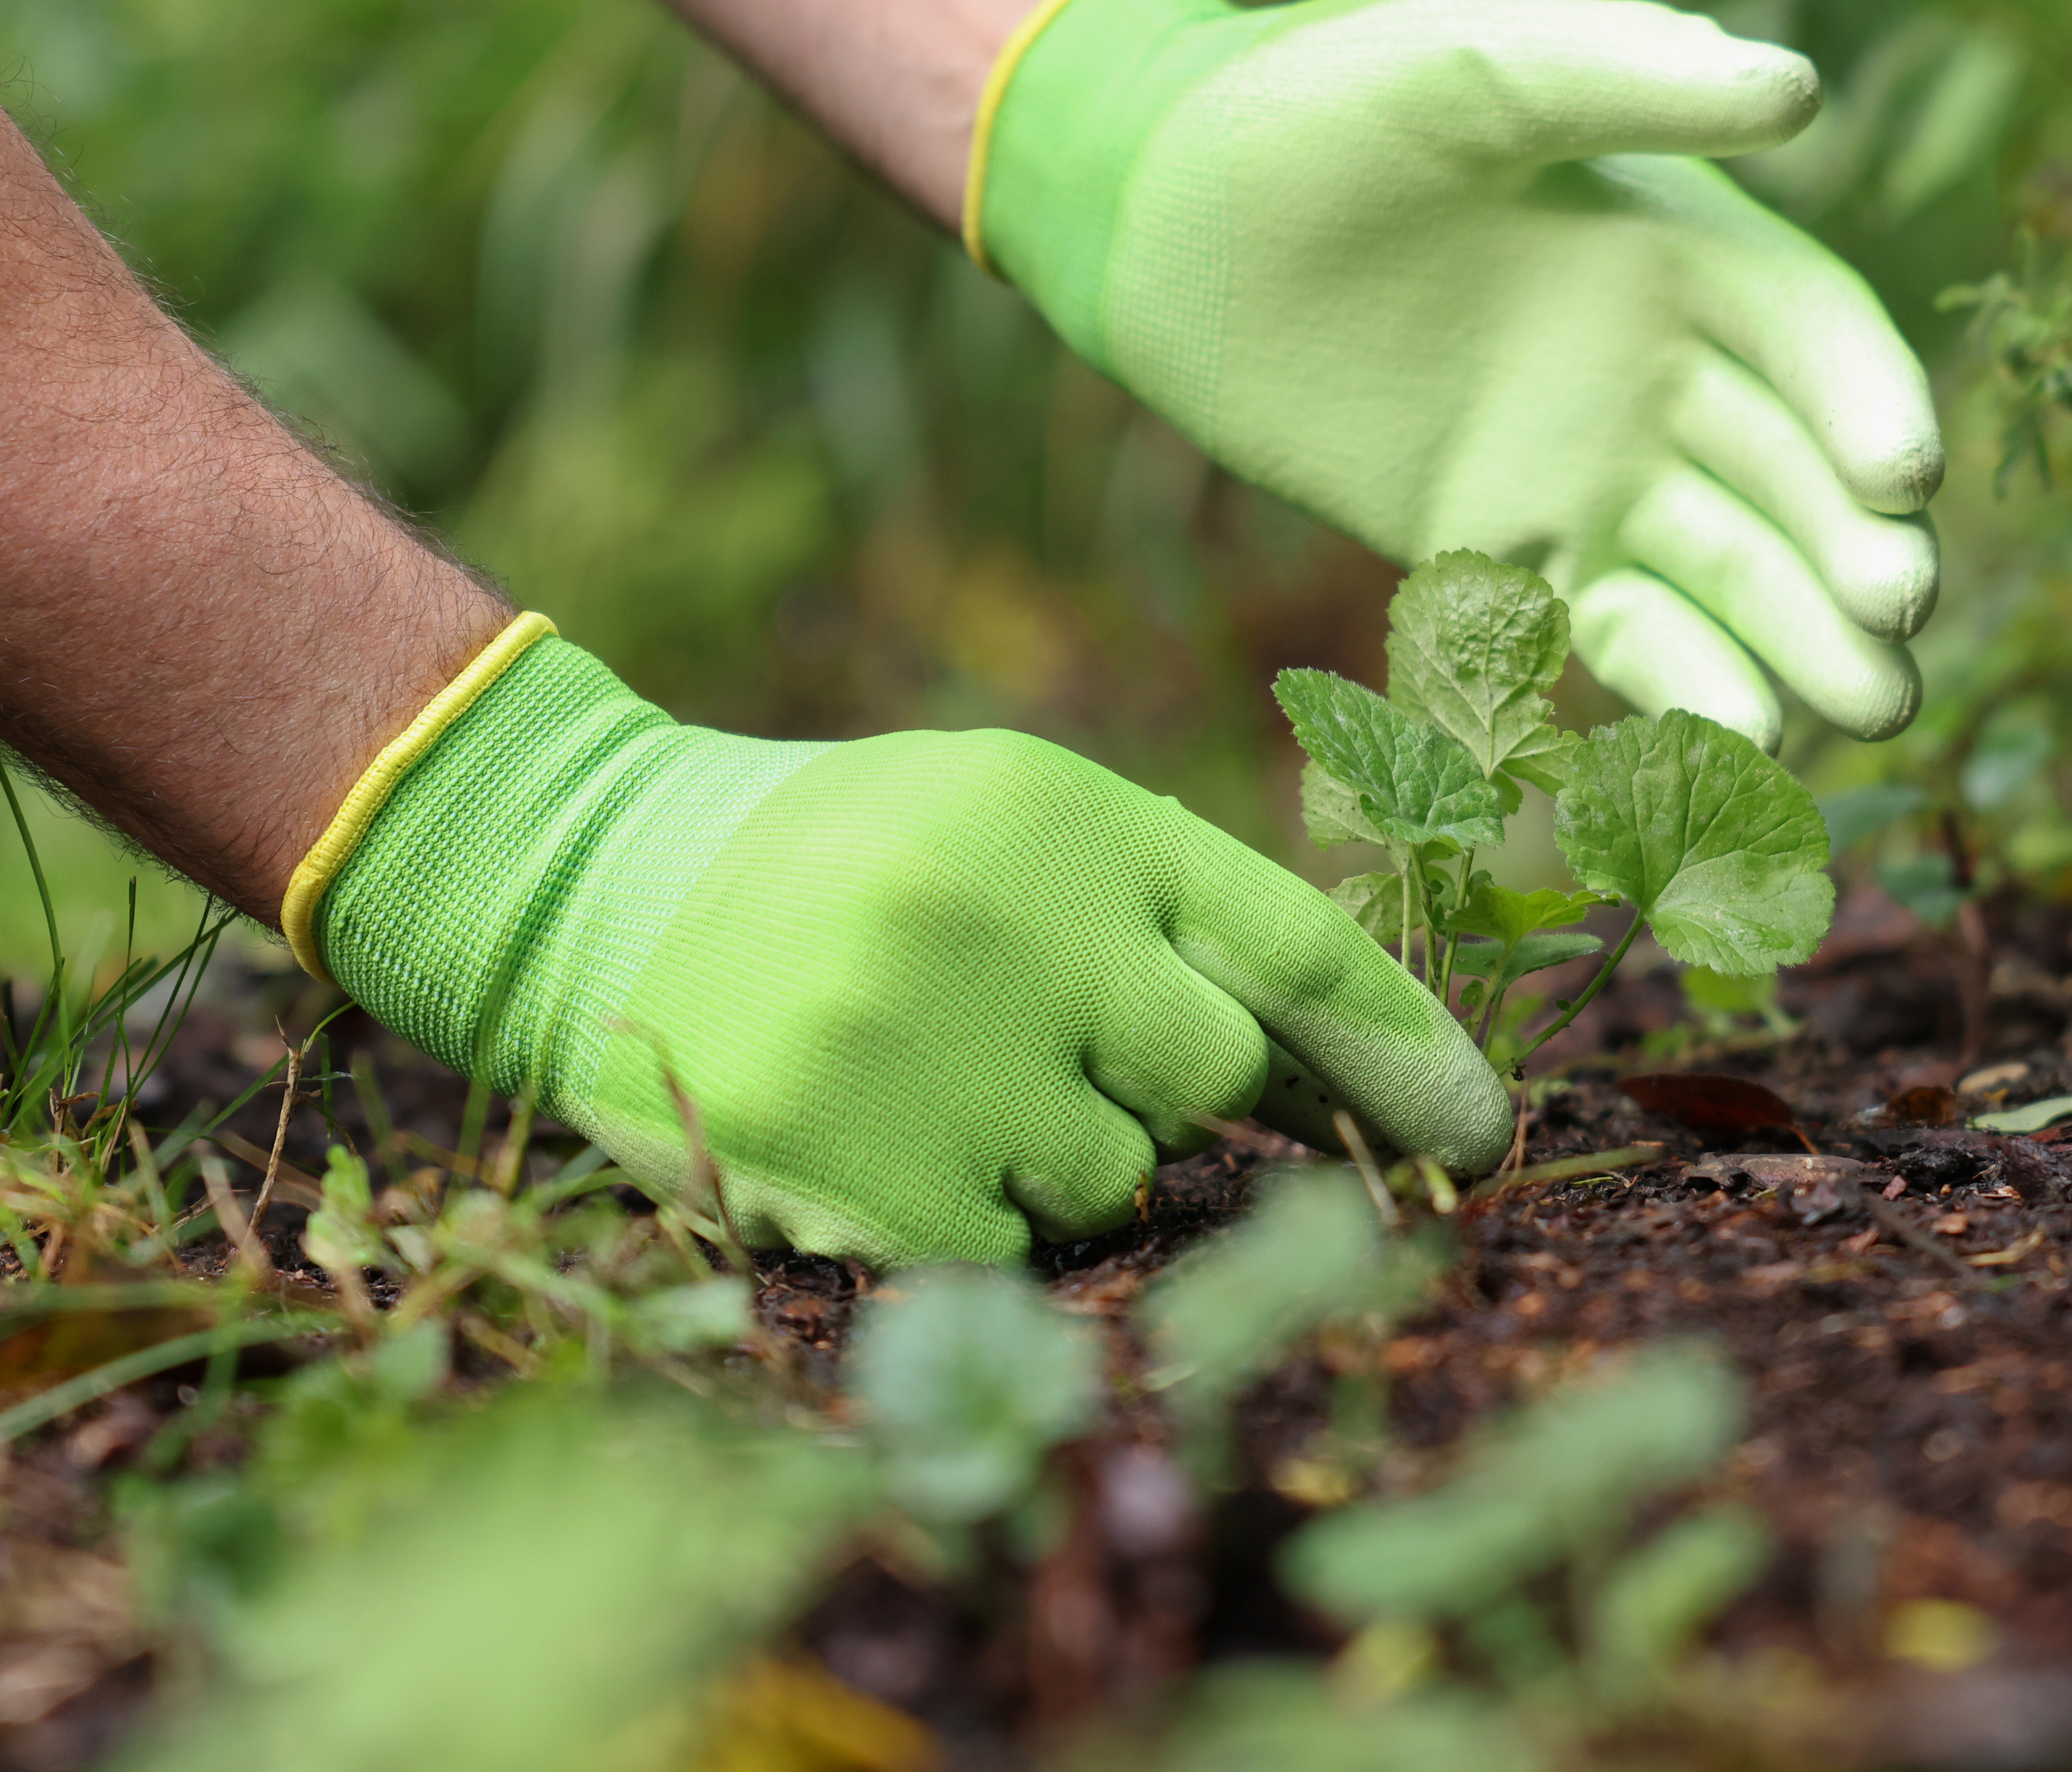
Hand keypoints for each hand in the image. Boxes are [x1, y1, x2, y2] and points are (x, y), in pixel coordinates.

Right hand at [303, 624, 1509, 1263]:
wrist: (586, 875)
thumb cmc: (835, 856)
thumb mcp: (1006, 825)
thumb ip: (1164, 921)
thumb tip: (1359, 1077)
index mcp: (1073, 818)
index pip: (1298, 947)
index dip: (1410, 1053)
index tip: (1485, 1132)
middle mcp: (1016, 919)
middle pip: (1218, 1079)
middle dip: (1164, 1090)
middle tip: (1049, 1051)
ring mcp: (928, 1044)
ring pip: (1111, 1181)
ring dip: (1050, 1160)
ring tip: (929, 1077)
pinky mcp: (844, 1161)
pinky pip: (998, 1253)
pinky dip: (962, 1223)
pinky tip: (876, 1141)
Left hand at [976, 0, 1940, 747]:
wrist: (1153, 207)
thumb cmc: (1312, 102)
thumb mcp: (1467, 65)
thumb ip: (1623, 78)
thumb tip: (1794, 89)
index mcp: (1680, 242)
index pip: (1814, 336)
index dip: (1868, 403)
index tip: (1898, 477)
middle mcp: (1657, 363)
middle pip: (1795, 476)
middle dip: (1855, 553)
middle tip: (1894, 625)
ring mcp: (1582, 465)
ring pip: (1729, 573)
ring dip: (1800, 644)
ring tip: (1860, 715)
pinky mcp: (1493, 545)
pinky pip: (1607, 632)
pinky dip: (1676, 690)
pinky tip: (1730, 749)